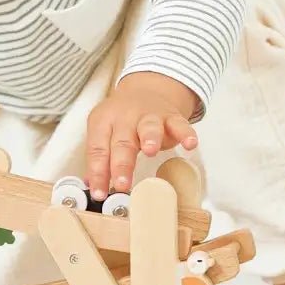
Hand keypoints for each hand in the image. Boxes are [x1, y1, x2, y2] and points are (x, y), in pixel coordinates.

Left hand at [85, 72, 199, 200]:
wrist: (146, 91)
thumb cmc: (122, 121)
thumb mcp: (104, 133)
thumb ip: (101, 159)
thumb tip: (94, 187)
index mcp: (103, 121)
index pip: (97, 149)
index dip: (98, 173)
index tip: (99, 193)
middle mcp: (125, 117)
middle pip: (122, 142)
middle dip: (121, 164)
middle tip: (122, 184)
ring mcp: (149, 116)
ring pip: (149, 128)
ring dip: (150, 139)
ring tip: (150, 151)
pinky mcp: (172, 117)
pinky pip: (180, 125)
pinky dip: (185, 134)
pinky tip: (190, 144)